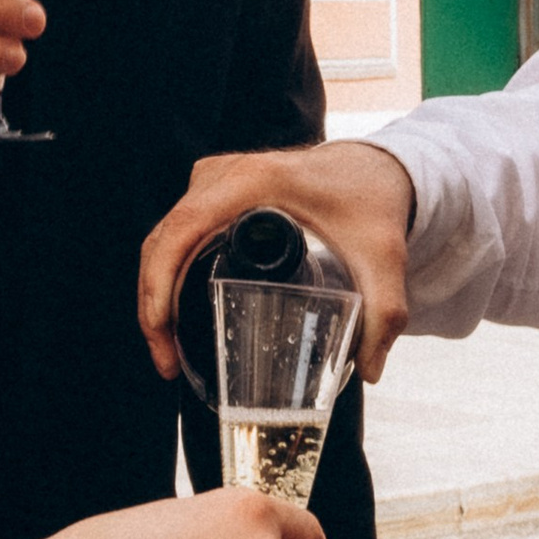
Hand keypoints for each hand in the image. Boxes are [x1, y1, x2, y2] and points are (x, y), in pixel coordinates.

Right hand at [138, 142, 417, 382]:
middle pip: (164, 240)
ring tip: (169, 348)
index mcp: (255, 182)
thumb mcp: (384, 257)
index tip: (162, 331)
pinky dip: (168, 271)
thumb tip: (368, 372)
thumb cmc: (372, 202)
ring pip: (164, 238)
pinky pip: (177, 231)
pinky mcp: (215, 189)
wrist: (374, 167)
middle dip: (153, 304)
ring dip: (156, 291)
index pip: (183, 229)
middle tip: (168, 361)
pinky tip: (176, 313)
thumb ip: (385, 315)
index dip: (159, 282)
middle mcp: (224, 174)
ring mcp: (215, 179)